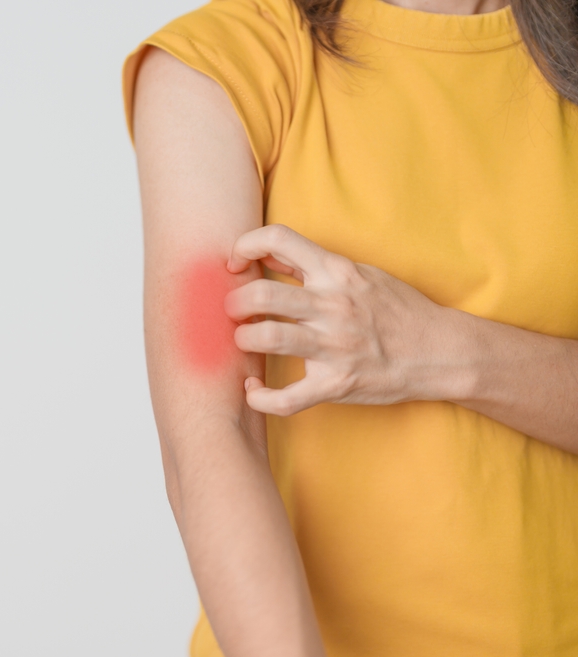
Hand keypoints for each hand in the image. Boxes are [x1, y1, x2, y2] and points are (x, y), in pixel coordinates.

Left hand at [223, 225, 469, 415]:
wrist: (442, 352)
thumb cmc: (399, 310)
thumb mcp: (362, 273)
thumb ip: (315, 265)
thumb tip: (267, 254)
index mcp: (337, 272)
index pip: (278, 238)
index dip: (244, 245)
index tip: (234, 263)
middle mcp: (333, 305)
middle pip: (261, 293)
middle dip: (234, 302)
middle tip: (233, 310)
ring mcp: (334, 346)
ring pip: (267, 338)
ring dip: (243, 340)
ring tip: (245, 341)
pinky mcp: (336, 384)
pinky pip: (286, 398)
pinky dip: (260, 399)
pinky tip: (253, 392)